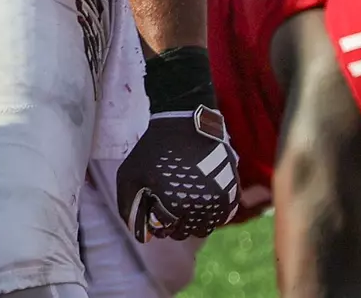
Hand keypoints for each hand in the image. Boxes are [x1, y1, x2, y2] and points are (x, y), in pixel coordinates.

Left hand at [117, 105, 239, 240]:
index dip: (156, 222)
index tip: (154, 210)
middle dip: (173, 224)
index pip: (165, 230)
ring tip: (182, 203)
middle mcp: (200, 205)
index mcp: (174, 203)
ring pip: (205, 228)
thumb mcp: (129, 174)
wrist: (184, 123)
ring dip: (192, 221)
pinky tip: (197, 198)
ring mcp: (219, 199)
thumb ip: (128, 206)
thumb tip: (142, 236)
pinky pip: (221, 217)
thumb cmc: (153, 149)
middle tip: (167, 207)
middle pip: (186, 232)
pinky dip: (210, 213)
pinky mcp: (232, 192)